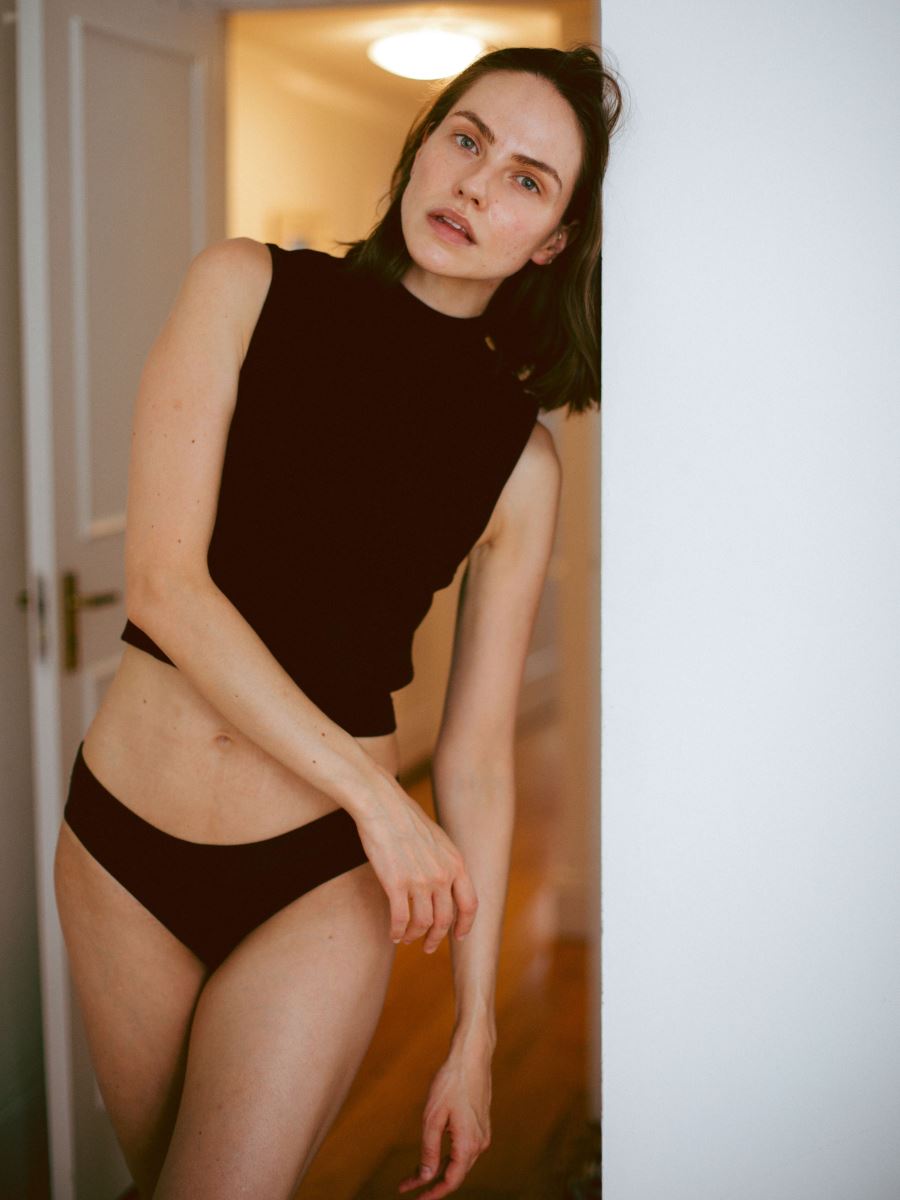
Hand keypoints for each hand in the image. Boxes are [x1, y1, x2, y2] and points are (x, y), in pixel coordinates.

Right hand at [354, 767, 478, 951]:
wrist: (383, 806)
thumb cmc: (407, 820)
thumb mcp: (439, 840)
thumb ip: (446, 864)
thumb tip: (446, 886)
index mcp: (456, 863)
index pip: (470, 904)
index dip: (465, 925)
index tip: (458, 936)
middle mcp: (442, 875)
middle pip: (445, 920)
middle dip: (436, 938)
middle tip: (428, 946)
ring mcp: (420, 881)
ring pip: (423, 923)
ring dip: (415, 936)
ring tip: (408, 939)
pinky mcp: (396, 884)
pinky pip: (401, 920)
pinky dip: (398, 932)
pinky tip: (394, 934)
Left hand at [397, 1048, 491, 1197]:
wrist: (472, 1056)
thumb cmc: (451, 1082)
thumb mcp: (433, 1117)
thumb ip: (429, 1150)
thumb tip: (425, 1176)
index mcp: (468, 1145)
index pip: (450, 1182)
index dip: (432, 1194)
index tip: (414, 1199)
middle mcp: (479, 1144)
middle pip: (455, 1174)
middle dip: (430, 1182)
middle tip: (406, 1185)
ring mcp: (482, 1134)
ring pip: (459, 1162)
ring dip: (438, 1168)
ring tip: (414, 1173)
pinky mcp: (480, 1125)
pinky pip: (463, 1148)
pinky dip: (447, 1155)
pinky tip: (434, 1150)